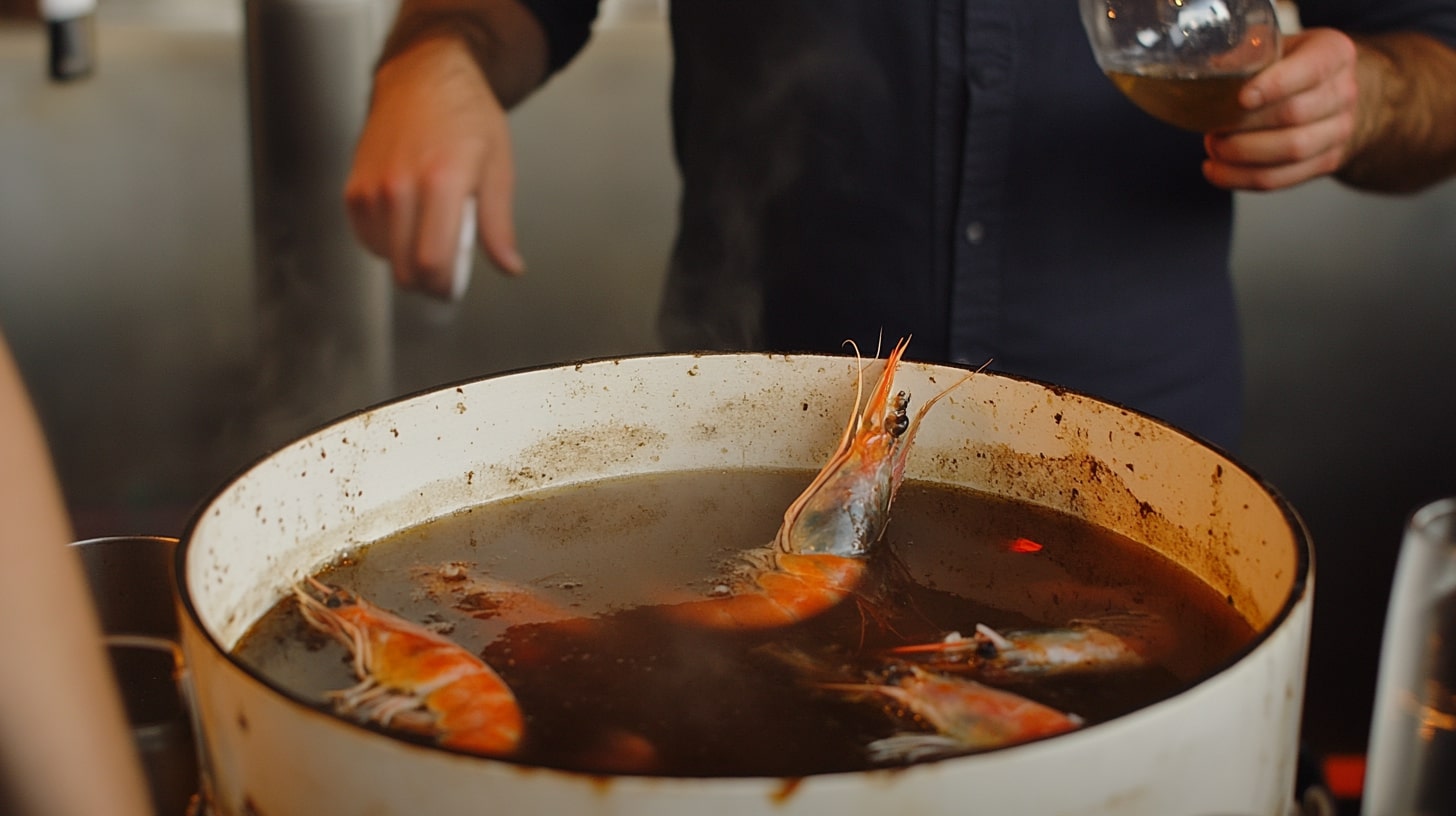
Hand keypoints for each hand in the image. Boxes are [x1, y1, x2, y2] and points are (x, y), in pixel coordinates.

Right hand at [344, 36, 524, 296]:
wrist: (423, 78)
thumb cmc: (465, 116)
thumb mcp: (498, 168)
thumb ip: (499, 225)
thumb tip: (509, 265)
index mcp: (441, 182)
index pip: (432, 262)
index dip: (445, 287)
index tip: (455, 286)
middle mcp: (399, 186)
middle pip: (405, 268)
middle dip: (429, 280)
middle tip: (449, 266)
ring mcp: (371, 188)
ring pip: (385, 257)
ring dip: (407, 258)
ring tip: (430, 230)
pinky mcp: (353, 188)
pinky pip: (367, 238)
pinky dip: (387, 242)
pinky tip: (408, 222)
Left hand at [1201, 28, 1359, 190]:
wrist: (1335, 96)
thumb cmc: (1295, 67)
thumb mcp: (1280, 46)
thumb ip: (1248, 52)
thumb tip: (1208, 69)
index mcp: (1334, 53)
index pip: (1311, 69)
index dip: (1275, 85)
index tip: (1242, 98)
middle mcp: (1344, 92)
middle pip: (1295, 114)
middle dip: (1246, 124)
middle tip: (1212, 126)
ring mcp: (1340, 130)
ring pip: (1291, 150)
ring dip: (1242, 154)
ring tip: (1213, 147)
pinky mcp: (1327, 162)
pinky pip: (1282, 178)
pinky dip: (1242, 178)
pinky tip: (1216, 171)